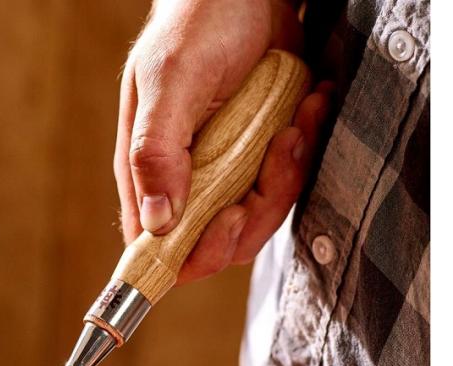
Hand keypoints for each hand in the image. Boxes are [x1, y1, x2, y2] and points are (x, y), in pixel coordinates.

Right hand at [115, 0, 333, 283]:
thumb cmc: (196, 23)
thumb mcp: (170, 82)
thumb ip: (156, 152)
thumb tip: (157, 223)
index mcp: (148, 174)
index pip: (156, 247)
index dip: (189, 254)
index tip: (226, 219)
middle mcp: (183, 184)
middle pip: (214, 244)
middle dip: (253, 211)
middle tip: (274, 150)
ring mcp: (222, 176)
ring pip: (253, 220)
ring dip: (284, 178)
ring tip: (295, 122)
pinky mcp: (255, 163)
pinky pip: (279, 188)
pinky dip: (298, 156)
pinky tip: (305, 110)